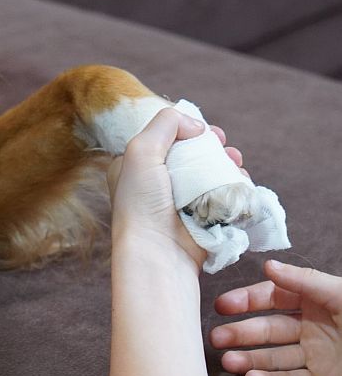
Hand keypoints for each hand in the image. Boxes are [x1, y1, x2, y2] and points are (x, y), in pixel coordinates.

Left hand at [107, 108, 242, 269]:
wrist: (159, 251)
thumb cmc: (142, 201)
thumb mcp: (141, 150)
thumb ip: (165, 124)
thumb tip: (197, 126)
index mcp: (134, 165)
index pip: (163, 138)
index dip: (185, 129)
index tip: (204, 130)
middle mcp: (155, 182)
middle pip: (191, 153)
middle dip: (212, 145)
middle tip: (223, 143)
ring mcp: (180, 200)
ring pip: (210, 172)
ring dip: (227, 163)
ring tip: (236, 161)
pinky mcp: (202, 216)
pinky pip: (224, 194)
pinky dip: (235, 184)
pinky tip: (241, 180)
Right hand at [212, 259, 341, 375]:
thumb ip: (308, 281)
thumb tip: (268, 267)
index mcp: (319, 302)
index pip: (274, 297)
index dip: (248, 300)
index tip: (223, 306)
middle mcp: (315, 329)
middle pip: (269, 328)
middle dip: (241, 333)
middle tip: (216, 339)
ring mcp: (319, 358)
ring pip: (275, 357)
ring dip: (249, 358)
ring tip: (228, 363)